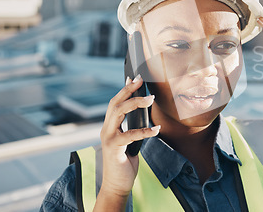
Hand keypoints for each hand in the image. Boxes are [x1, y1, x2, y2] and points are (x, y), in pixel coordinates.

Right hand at [98, 75, 159, 197]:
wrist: (117, 184)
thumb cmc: (125, 162)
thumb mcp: (131, 141)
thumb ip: (134, 128)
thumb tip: (145, 114)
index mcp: (110, 126)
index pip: (115, 103)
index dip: (124, 89)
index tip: (133, 78)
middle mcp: (106, 129)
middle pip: (115, 103)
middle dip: (128, 90)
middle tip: (140, 80)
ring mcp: (107, 137)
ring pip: (118, 112)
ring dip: (135, 103)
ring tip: (150, 99)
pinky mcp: (113, 148)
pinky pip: (129, 134)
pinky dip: (144, 131)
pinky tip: (156, 129)